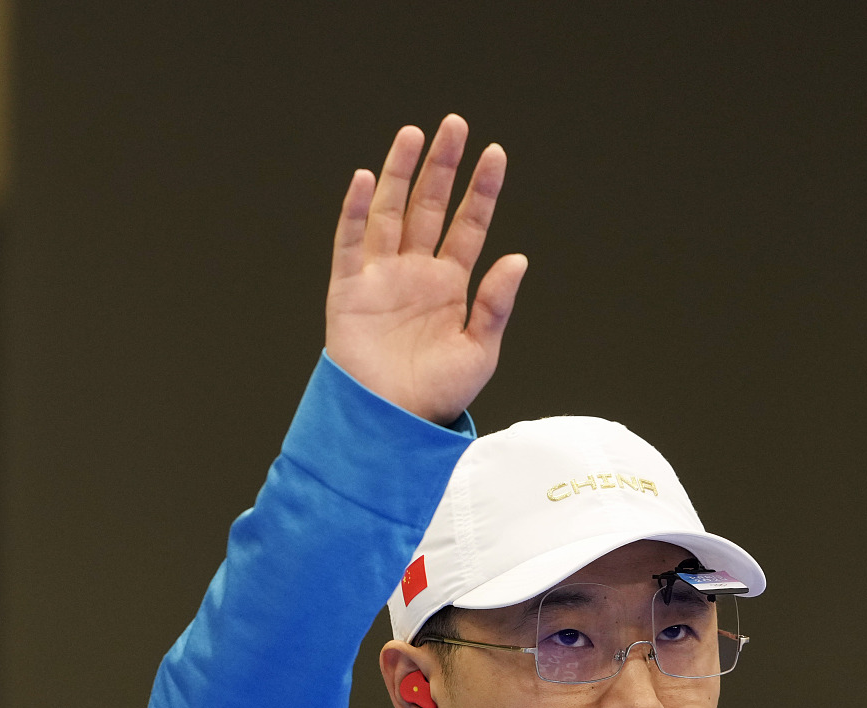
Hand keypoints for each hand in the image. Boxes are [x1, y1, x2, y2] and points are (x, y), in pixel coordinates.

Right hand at [325, 116, 527, 424]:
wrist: (393, 425)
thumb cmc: (437, 396)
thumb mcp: (479, 352)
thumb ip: (496, 304)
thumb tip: (517, 259)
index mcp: (450, 285)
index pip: (468, 225)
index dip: (481, 190)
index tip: (494, 154)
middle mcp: (415, 273)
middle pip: (428, 206)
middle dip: (441, 166)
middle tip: (454, 125)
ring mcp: (381, 278)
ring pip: (390, 213)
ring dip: (400, 173)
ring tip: (414, 135)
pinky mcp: (349, 291)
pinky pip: (350, 244)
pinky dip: (356, 211)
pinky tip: (367, 179)